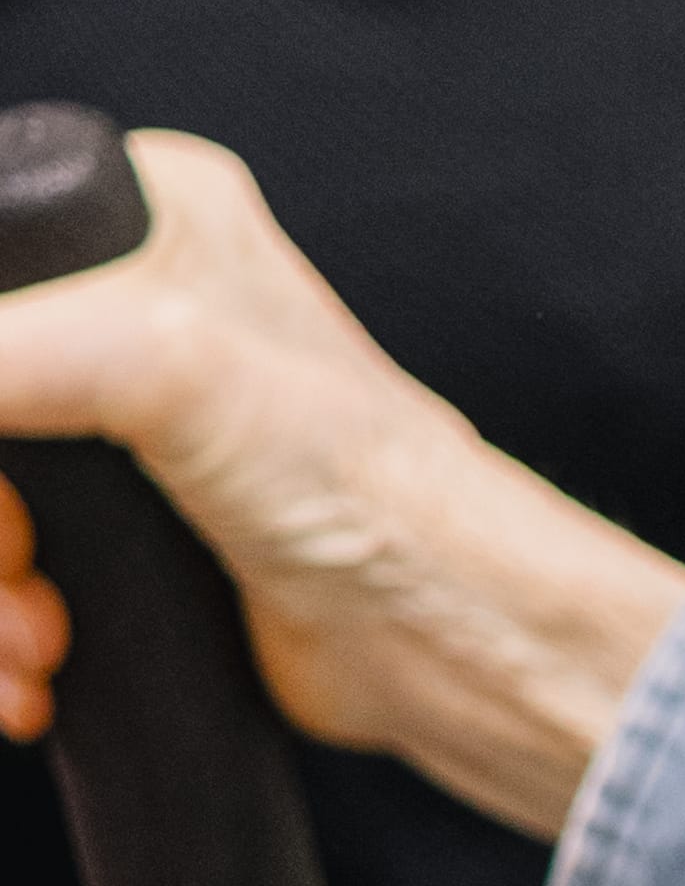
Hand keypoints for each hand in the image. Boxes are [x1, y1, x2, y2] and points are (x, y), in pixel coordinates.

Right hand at [0, 135, 684, 841]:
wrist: (440, 635)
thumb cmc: (355, 482)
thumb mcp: (159, 364)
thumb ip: (8, 351)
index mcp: (151, 213)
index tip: (2, 468)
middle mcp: (136, 302)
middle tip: (13, 562)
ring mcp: (131, 418)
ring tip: (32, 646)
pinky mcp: (132, 520)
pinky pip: (8, 562)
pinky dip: (3, 626)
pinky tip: (40, 672)